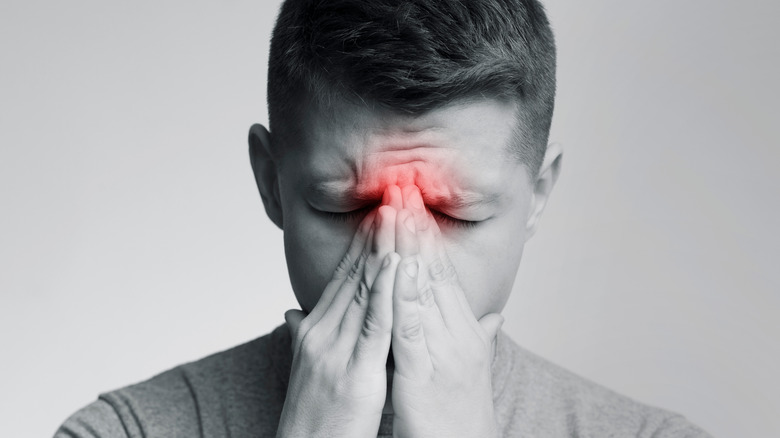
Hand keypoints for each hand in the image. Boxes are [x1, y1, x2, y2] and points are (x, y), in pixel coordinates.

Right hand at [276, 207, 399, 437]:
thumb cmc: (312, 415)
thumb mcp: (306, 368)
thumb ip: (302, 335)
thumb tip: (293, 312)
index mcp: (315, 331)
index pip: (342, 278)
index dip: (361, 245)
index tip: (379, 214)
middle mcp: (322, 333)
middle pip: (352, 274)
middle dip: (374, 235)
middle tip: (392, 198)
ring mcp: (336, 350)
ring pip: (363, 290)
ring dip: (382, 250)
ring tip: (397, 215)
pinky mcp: (356, 370)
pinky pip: (374, 325)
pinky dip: (386, 292)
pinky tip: (398, 265)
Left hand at [390, 185, 503, 437]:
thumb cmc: (461, 412)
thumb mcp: (470, 367)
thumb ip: (478, 336)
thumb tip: (493, 317)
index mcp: (462, 329)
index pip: (442, 273)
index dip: (426, 236)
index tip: (412, 202)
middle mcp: (457, 333)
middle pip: (434, 270)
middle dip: (416, 227)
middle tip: (403, 185)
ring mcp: (442, 351)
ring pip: (423, 290)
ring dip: (409, 247)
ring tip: (396, 209)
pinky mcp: (423, 373)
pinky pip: (411, 328)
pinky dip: (404, 294)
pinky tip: (396, 267)